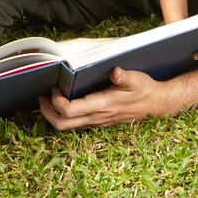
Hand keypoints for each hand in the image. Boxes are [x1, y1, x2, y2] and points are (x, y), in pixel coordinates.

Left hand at [38, 68, 159, 129]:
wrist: (156, 104)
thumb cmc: (145, 90)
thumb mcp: (136, 79)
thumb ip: (124, 77)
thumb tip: (115, 71)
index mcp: (101, 106)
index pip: (70, 111)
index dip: (57, 102)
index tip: (54, 88)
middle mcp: (97, 117)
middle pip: (63, 124)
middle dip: (48, 112)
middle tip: (41, 98)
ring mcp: (98, 121)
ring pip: (69, 126)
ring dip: (55, 115)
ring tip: (49, 99)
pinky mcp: (100, 121)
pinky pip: (77, 123)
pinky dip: (66, 115)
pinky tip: (65, 102)